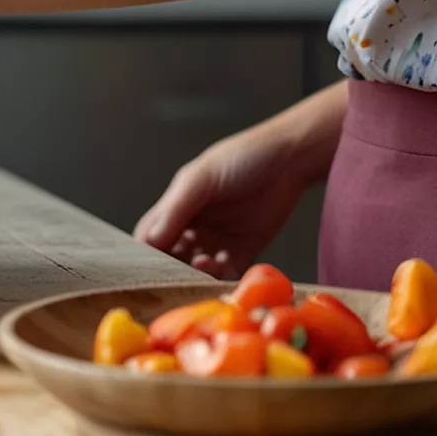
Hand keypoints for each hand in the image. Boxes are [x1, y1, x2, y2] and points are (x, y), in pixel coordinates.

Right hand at [133, 83, 345, 277]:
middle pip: (173, 258)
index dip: (146, 254)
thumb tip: (149, 241)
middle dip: (172, 269)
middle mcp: (195, 226)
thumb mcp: (200, 179)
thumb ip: (175, 210)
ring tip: (205, 262)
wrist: (290, 160)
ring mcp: (219, 240)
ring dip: (197, 273)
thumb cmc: (241, 158)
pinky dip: (222, 277)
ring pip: (198, 269)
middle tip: (177, 272)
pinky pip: (228, 274)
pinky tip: (222, 267)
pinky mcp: (244, 251)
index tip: (147, 268)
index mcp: (178, 206)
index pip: (151, 237)